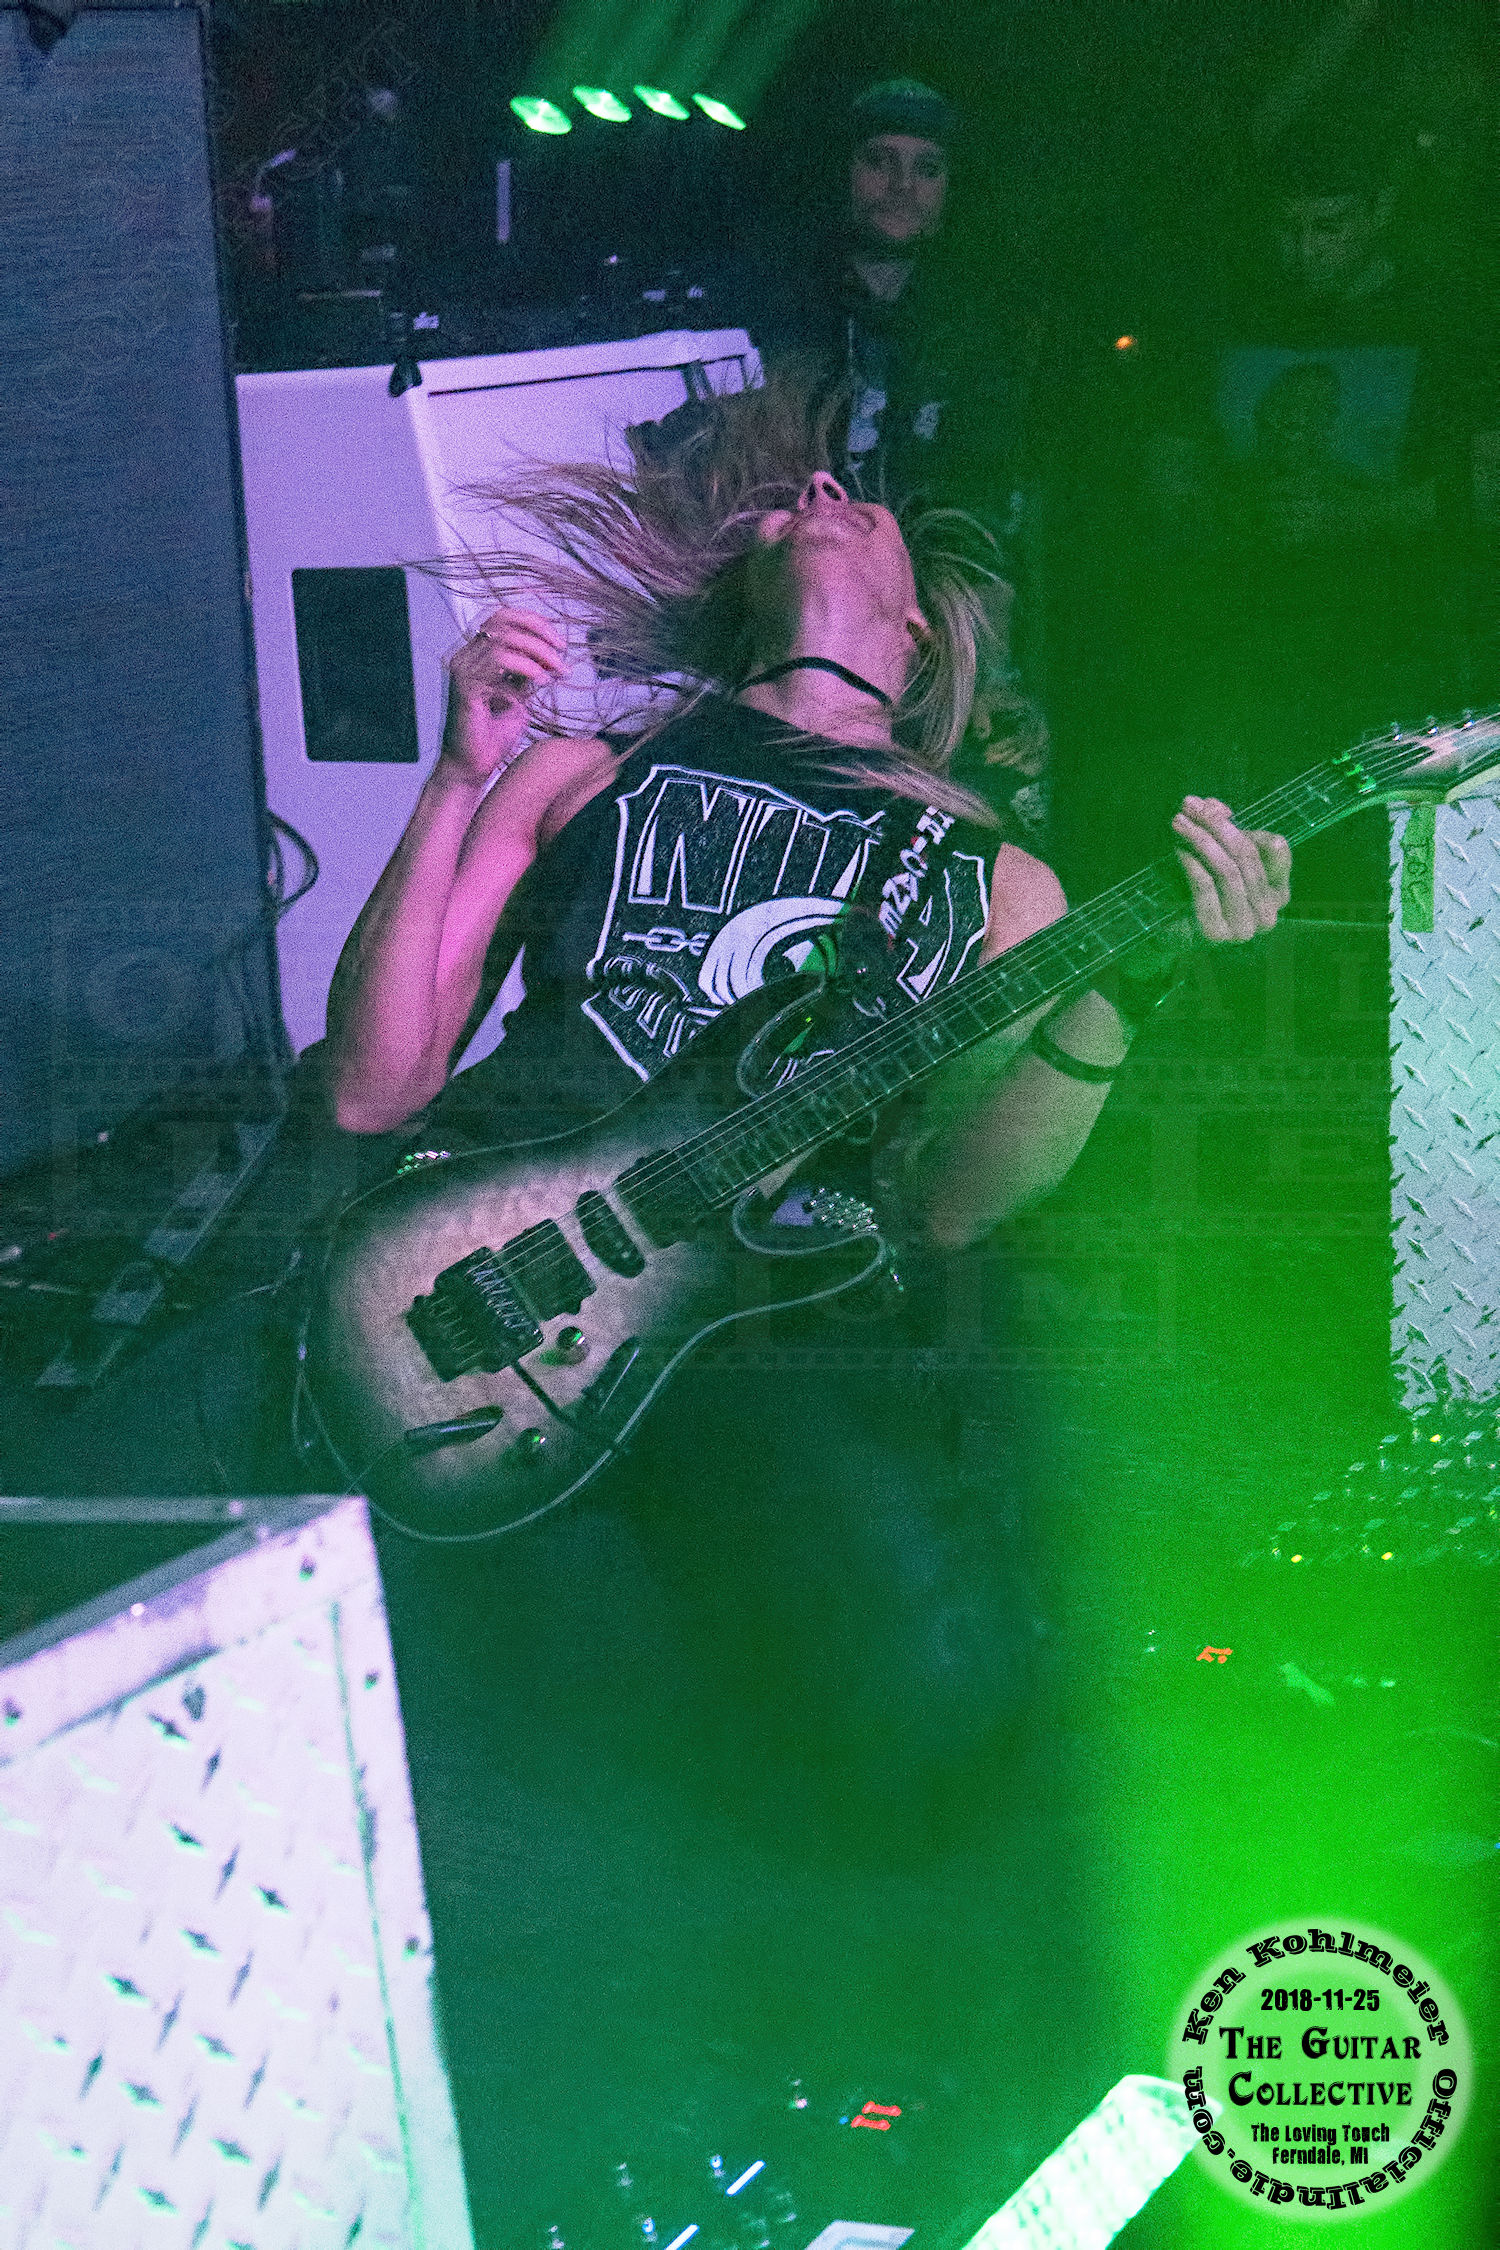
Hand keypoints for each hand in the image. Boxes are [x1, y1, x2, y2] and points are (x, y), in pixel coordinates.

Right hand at [439, 607, 566, 785]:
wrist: (472, 768)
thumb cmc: (492, 737)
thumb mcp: (517, 696)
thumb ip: (526, 672)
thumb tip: (549, 654)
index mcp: (474, 656)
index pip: (502, 619)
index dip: (533, 622)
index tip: (559, 642)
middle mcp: (464, 657)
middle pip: (502, 620)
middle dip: (538, 631)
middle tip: (561, 651)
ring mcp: (462, 669)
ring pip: (503, 638)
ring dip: (537, 651)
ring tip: (556, 670)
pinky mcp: (464, 686)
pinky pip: (498, 661)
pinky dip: (526, 668)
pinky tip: (542, 682)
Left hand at [1171, 796, 1291, 943]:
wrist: (1172, 931)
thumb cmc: (1200, 890)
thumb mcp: (1219, 854)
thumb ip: (1223, 828)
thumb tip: (1215, 806)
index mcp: (1278, 892)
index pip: (1276, 849)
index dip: (1243, 824)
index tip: (1206, 805)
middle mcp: (1268, 912)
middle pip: (1247, 856)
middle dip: (1216, 826)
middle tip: (1188, 806)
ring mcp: (1245, 927)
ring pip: (1228, 871)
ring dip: (1201, 841)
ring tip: (1179, 823)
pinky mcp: (1218, 934)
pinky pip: (1207, 889)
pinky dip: (1193, 865)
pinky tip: (1179, 850)